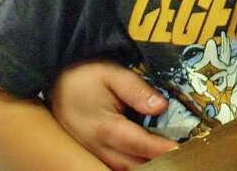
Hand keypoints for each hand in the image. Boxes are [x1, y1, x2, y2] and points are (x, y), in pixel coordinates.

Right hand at [47, 60, 175, 170]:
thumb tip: (160, 107)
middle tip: (180, 157)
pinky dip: (129, 166)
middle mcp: (96, 146)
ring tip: (166, 159)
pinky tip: (145, 160)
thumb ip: (137, 90)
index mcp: (105, 126)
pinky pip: (111, 166)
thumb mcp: (113, 74)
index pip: (139, 144)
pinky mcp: (89, 152)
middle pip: (131, 164)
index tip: (180, 150)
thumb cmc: (86, 75)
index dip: (161, 149)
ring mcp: (90, 152)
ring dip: (143, 166)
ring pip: (120, 169)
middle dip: (156, 162)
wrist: (56, 81)